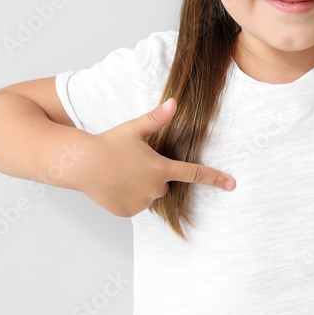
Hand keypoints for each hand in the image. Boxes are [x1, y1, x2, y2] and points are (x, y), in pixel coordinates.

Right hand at [68, 98, 235, 216]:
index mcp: (161, 168)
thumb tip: (174, 103)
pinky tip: (115, 184)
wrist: (81, 164)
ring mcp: (141, 202)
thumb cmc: (109, 143)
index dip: (215, 178)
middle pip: (165, 183)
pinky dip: (128, 196)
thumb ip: (157, 119)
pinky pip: (135, 204)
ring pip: (149, 195)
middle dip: (154, 175)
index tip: (232, 184)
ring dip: (140, 186)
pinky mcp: (127, 212)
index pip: (194, 173)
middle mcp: (154, 188)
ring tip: (121, 173)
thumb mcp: (134, 129)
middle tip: (134, 163)